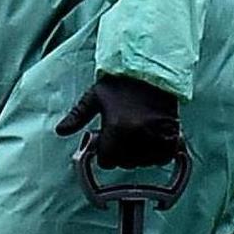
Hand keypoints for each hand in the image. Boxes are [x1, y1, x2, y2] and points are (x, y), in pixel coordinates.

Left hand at [56, 75, 182, 168]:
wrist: (154, 69)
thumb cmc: (122, 82)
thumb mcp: (94, 96)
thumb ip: (77, 116)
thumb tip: (60, 130)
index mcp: (117, 127)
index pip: (107, 161)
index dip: (105, 154)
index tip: (108, 142)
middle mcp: (138, 134)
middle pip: (125, 164)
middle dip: (121, 154)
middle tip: (123, 136)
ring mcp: (157, 135)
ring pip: (144, 163)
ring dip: (140, 156)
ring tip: (138, 137)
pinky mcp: (173, 132)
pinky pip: (164, 157)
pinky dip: (159, 154)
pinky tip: (153, 141)